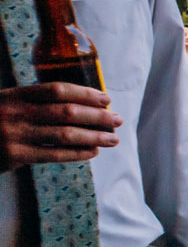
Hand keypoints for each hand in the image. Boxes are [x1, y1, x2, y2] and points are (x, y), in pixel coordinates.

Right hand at [0, 83, 120, 170]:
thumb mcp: (7, 103)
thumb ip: (34, 102)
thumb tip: (83, 106)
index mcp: (14, 95)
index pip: (57, 90)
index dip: (85, 93)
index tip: (106, 99)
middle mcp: (15, 112)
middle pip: (66, 111)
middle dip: (97, 116)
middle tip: (118, 120)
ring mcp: (14, 134)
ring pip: (64, 134)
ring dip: (94, 136)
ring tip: (113, 139)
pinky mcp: (13, 156)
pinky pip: (53, 154)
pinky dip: (77, 153)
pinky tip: (93, 151)